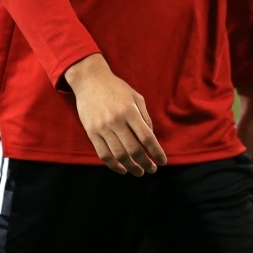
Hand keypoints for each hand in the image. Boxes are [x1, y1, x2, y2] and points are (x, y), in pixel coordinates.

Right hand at [64, 54, 166, 175]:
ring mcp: (102, 128)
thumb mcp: (136, 97)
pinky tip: (122, 169)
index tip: (163, 161)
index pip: (146, 137)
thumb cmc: (116, 88)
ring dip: (131, 167)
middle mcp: (116, 121)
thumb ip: (145, 117)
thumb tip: (150, 139)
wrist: (89, 80)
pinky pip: (103, 154)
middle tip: (152, 169)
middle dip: (145, 163)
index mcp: (129, 111)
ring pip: (119, 155)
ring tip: (139, 172)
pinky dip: (114, 165)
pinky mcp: (91, 133)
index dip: (156, 152)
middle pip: (134, 150)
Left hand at [237, 85, 252, 208]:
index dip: (249, 208)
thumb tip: (229, 189)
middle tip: (230, 204)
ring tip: (231, 193)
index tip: (234, 211)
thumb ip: (237, 172)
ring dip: (248, 190)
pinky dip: (250, 181)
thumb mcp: (240, 153)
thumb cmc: (247, 131)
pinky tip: (236, 179)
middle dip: (248, 201)